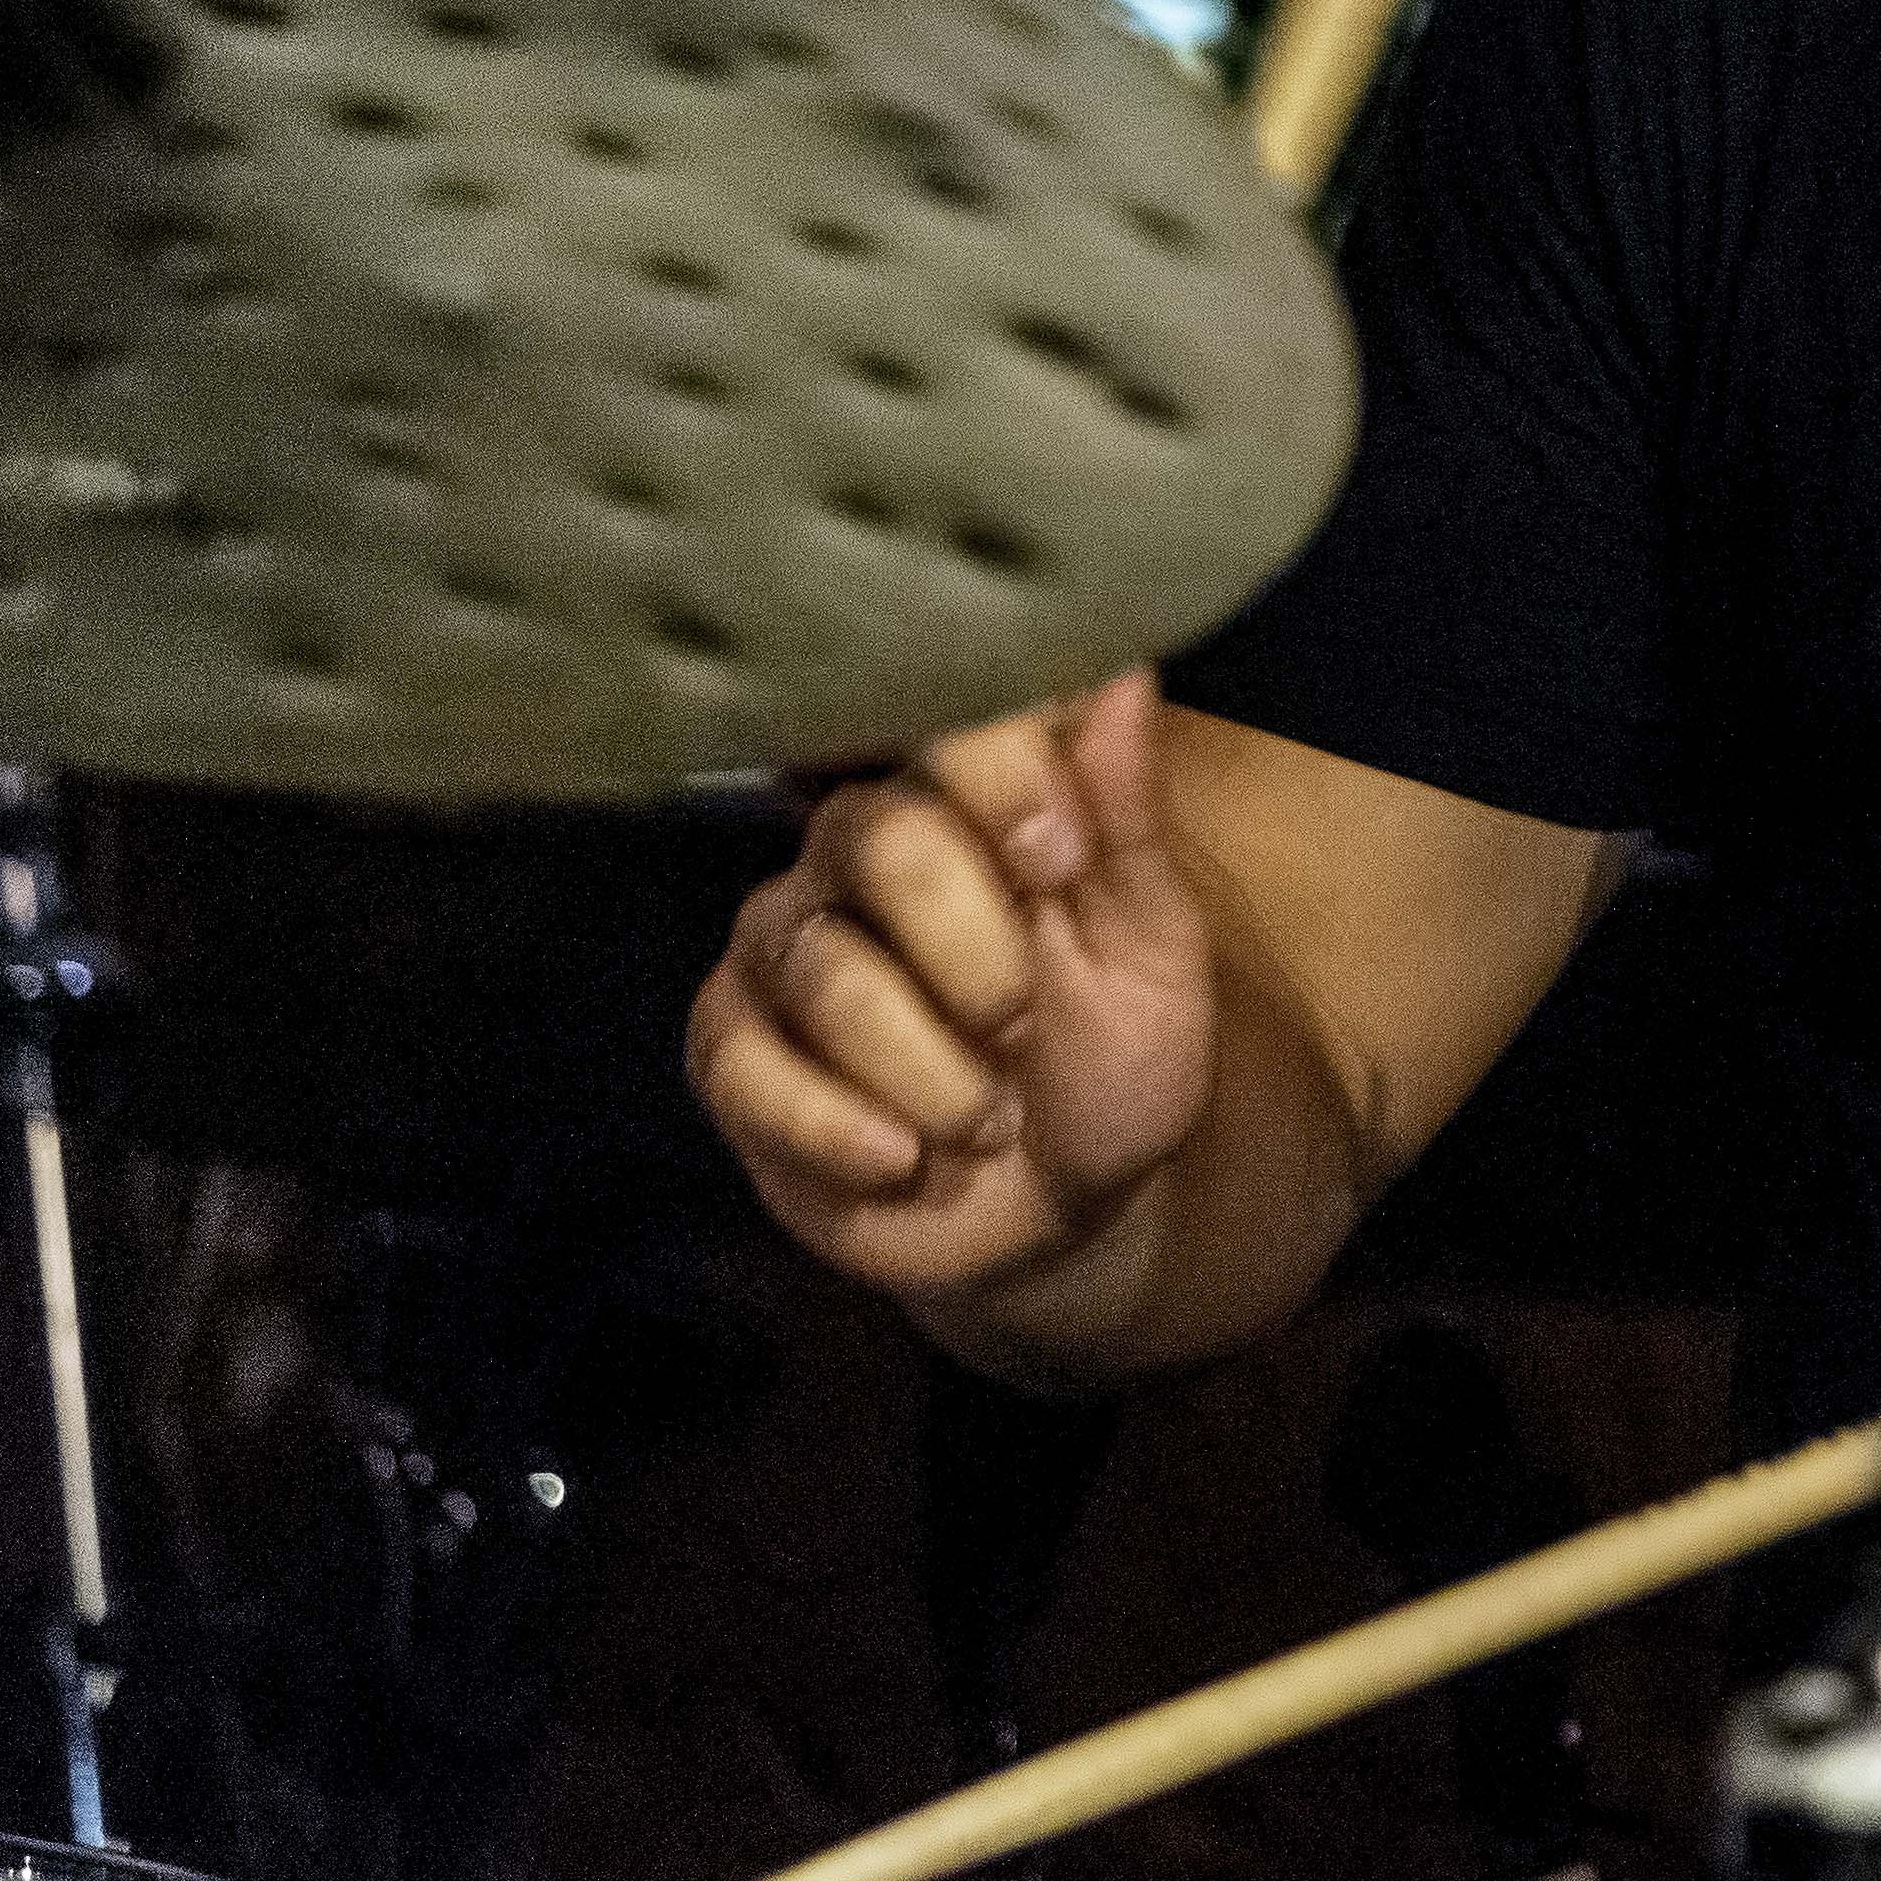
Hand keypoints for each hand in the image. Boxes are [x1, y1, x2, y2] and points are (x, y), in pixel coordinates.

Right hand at [688, 670, 1214, 1304]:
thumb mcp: (1150, 945)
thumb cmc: (1112, 1051)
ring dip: (933, 1071)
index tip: (1061, 864)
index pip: (945, 725)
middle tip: (1024, 1029)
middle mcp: (857, 848)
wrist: (1060, 1205)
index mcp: (966, 802)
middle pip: (878, 838)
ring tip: (989, 1122)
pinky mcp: (729, 1046)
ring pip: (824, 970)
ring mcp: (783, 944)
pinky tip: (899, 1159)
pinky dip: (837, 1129)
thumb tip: (1119, 675)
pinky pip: (747, 1064)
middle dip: (975, 955)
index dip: (999, 781)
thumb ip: (1125, 816)